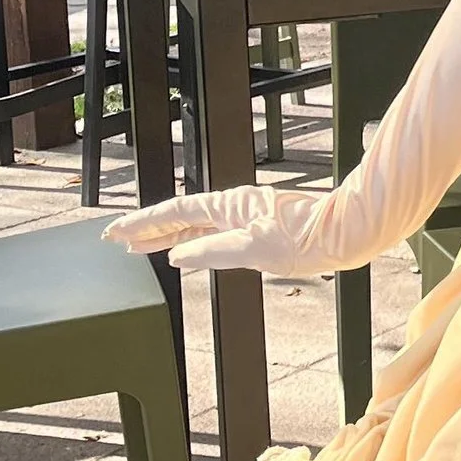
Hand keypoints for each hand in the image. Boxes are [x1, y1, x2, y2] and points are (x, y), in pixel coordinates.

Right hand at [105, 185, 342, 277]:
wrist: (343, 233)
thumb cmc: (304, 239)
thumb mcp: (252, 249)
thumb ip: (211, 251)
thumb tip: (178, 255)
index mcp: (228, 206)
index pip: (174, 211)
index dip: (143, 222)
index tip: (116, 231)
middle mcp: (233, 207)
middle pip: (181, 216)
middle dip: (148, 228)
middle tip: (117, 240)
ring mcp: (244, 216)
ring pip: (196, 225)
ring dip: (168, 235)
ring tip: (141, 247)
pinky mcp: (257, 228)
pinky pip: (212, 232)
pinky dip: (192, 240)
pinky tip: (186, 249)